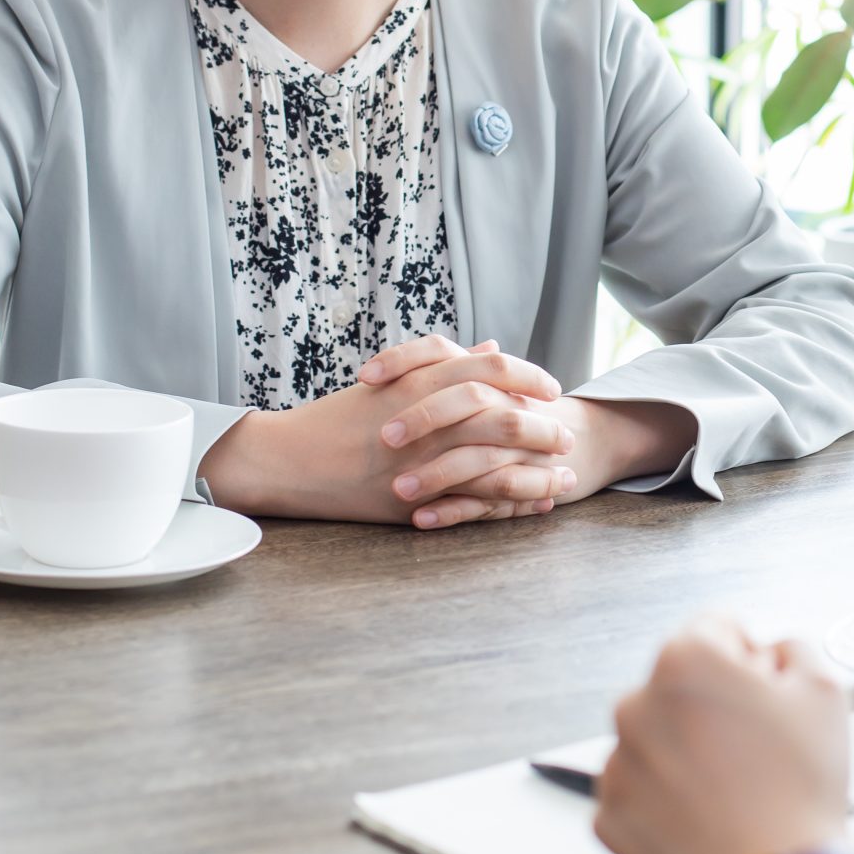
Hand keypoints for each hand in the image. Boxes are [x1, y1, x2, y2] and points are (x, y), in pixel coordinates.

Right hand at [198, 337, 573, 524]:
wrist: (287, 458)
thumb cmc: (338, 417)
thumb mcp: (393, 381)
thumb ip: (445, 364)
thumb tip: (491, 348)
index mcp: (420, 381)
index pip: (492, 369)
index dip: (529, 376)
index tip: (552, 388)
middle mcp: (425, 417)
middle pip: (505, 415)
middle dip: (544, 427)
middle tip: (566, 434)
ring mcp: (421, 460)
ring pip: (498, 463)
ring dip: (538, 470)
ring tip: (566, 476)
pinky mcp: (414, 498)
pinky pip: (475, 502)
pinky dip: (510, 503)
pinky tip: (533, 504)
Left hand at [361, 338, 696, 528]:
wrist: (578, 444)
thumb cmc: (514, 414)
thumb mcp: (480, 388)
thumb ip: (446, 370)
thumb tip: (386, 364)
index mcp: (487, 377)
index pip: (444, 352)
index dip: (404, 360)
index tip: (366, 377)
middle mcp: (505, 407)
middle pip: (469, 402)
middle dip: (426, 418)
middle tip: (385, 438)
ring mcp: (516, 450)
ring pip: (478, 459)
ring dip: (436, 475)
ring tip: (397, 491)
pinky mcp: (520, 489)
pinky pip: (487, 503)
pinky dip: (452, 511)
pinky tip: (420, 520)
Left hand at [595, 616, 852, 853]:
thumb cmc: (801, 790)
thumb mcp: (824, 688)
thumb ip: (790, 645)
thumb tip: (769, 650)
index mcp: (684, 660)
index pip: (717, 629)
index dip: (752, 660)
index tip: (765, 693)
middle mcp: (636, 704)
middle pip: (679, 685)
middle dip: (713, 705)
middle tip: (756, 746)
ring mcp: (617, 763)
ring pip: (656, 738)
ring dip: (686, 751)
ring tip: (734, 787)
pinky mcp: (610, 815)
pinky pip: (639, 790)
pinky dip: (666, 798)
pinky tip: (706, 812)